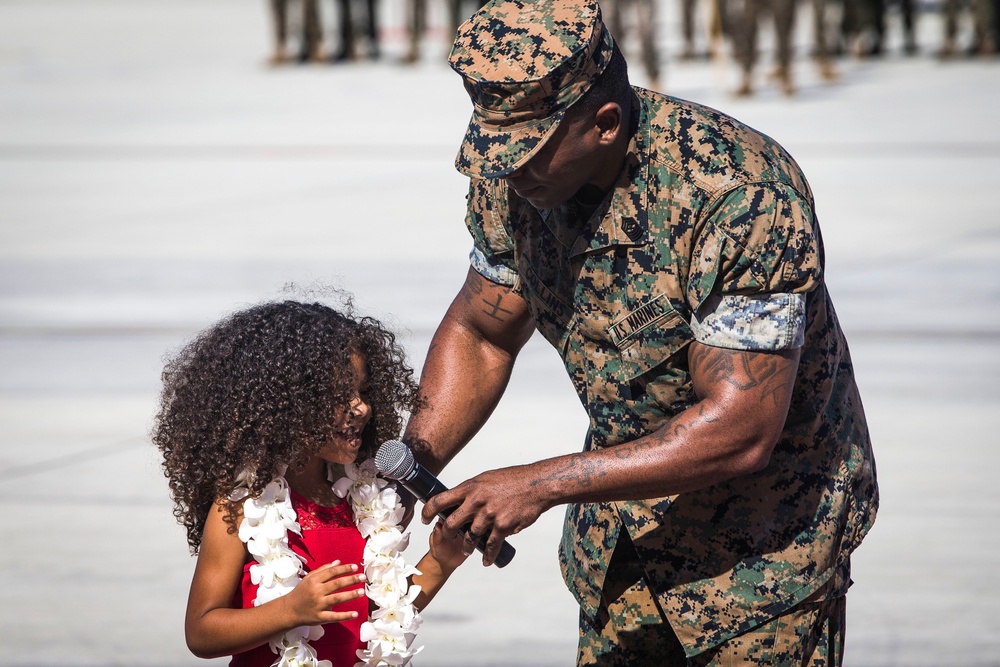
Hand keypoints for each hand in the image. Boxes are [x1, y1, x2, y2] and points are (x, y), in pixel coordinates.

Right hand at [281, 561, 366, 626]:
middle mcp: (316, 591)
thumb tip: (338, 562)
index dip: (344, 569)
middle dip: (351, 580)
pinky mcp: (319, 617)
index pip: (332, 572)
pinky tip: (355, 613)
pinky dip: (345, 615)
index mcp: (314, 581)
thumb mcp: (309, 578)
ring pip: (337, 598)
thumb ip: (323, 569)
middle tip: (363, 577)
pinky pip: (334, 616)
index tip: (356, 567)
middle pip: (336, 584)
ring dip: (350, 595)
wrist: (289, 610)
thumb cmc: (301, 592)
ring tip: (361, 592)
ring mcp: (318, 605)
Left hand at [421, 464, 549, 565]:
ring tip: (467, 550)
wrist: (537, 485)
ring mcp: (489, 515)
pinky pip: (490, 545)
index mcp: (470, 487)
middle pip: (452, 523)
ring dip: (467, 546)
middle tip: (449, 537)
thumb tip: (460, 499)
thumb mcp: (487, 478)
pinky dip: (487, 555)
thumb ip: (473, 490)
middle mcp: (476, 501)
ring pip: (470, 537)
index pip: (440, 500)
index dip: (428, 511)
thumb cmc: (513, 479)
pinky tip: (485, 560)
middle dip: (448, 533)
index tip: (424, 519)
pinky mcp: (502, 527)